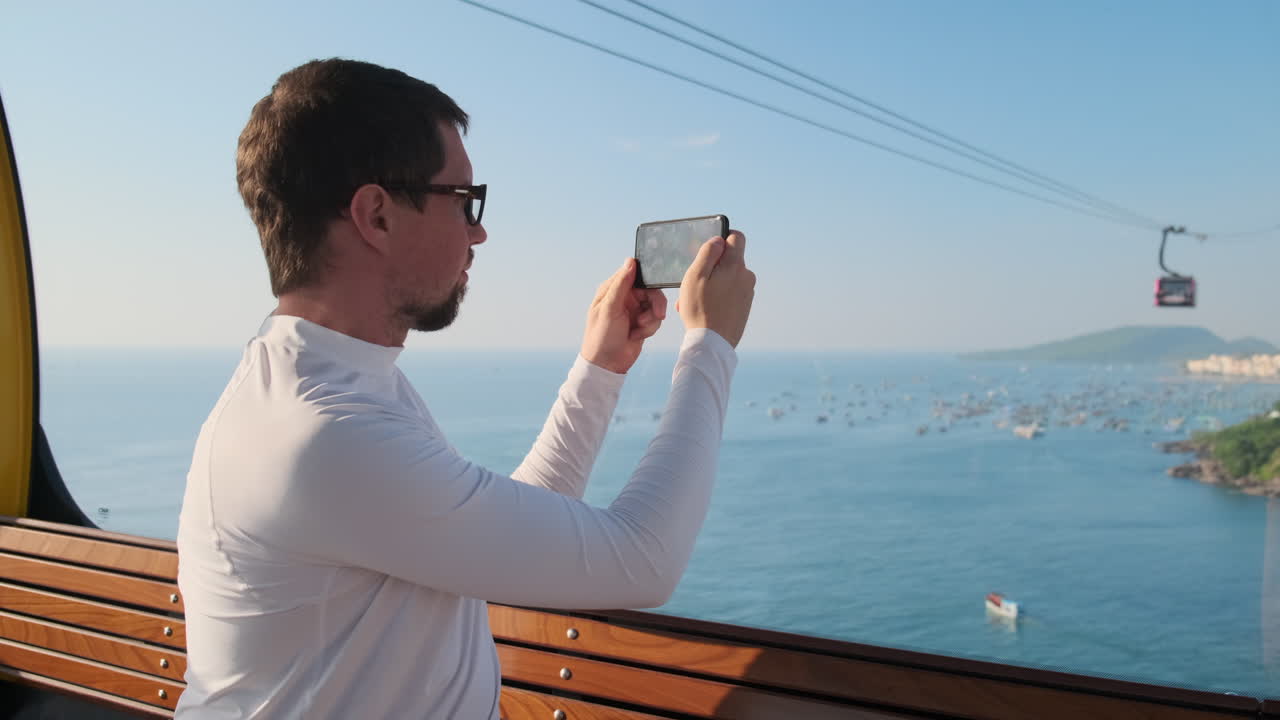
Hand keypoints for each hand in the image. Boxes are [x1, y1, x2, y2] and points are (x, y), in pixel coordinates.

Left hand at [580, 258, 667, 373]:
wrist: (607, 364)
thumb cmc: (602, 336)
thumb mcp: (609, 309)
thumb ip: (621, 285)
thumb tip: (630, 262)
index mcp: (612, 289)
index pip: (635, 275)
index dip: (647, 282)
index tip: (653, 292)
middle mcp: (624, 297)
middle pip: (650, 290)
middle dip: (655, 304)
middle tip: (659, 315)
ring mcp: (633, 310)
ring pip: (655, 305)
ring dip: (651, 319)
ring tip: (639, 330)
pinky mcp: (641, 322)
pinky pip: (655, 319)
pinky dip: (650, 328)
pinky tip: (637, 336)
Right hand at [676, 231, 754, 347]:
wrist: (713, 344)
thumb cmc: (700, 309)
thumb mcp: (695, 276)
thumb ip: (708, 253)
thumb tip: (719, 240)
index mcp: (735, 265)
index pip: (737, 237)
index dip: (723, 236)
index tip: (710, 248)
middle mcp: (746, 276)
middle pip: (729, 260)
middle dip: (711, 267)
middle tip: (693, 283)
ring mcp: (748, 292)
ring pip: (728, 278)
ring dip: (712, 284)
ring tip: (695, 301)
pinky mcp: (745, 306)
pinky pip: (731, 293)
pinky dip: (718, 296)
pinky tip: (704, 310)